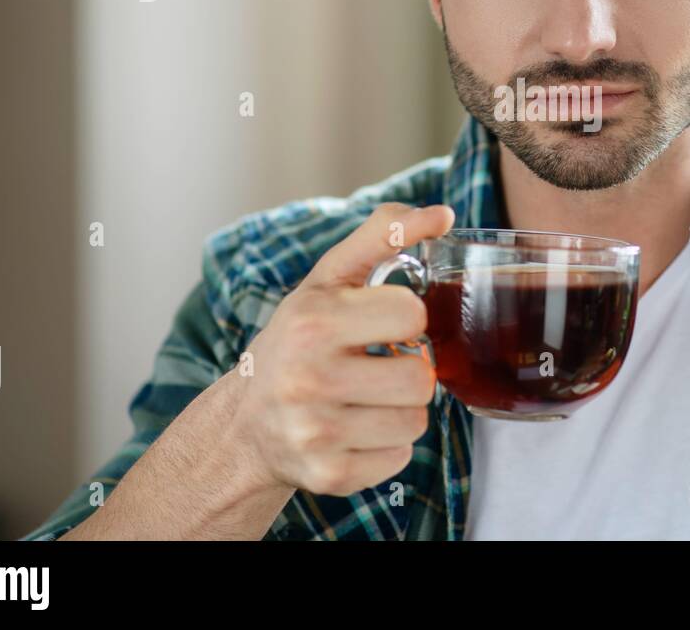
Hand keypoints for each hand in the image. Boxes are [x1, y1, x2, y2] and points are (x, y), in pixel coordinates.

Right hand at [231, 202, 453, 496]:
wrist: (245, 423)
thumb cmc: (300, 338)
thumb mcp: (330, 279)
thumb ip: (383, 234)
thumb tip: (444, 213)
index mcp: (312, 320)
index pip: (412, 315)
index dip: (405, 318)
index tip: (378, 323)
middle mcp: (308, 377)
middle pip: (420, 377)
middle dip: (408, 369)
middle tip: (377, 365)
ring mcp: (315, 432)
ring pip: (416, 420)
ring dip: (401, 408)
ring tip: (366, 398)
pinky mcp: (328, 476)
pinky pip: (401, 458)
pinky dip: (387, 446)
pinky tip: (355, 430)